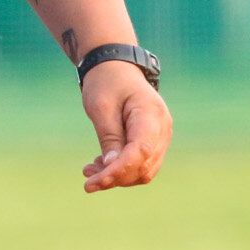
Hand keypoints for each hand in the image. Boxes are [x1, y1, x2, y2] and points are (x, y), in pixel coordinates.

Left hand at [78, 59, 170, 191]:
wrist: (116, 68)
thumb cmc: (107, 83)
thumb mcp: (101, 107)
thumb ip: (109, 137)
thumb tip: (112, 168)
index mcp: (151, 114)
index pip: (140, 151)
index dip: (119, 170)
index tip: (95, 182)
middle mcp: (162, 128)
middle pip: (144, 165)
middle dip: (115, 176)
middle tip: (86, 177)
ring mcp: (161, 136)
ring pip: (144, 170)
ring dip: (118, 176)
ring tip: (89, 170)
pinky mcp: (153, 142)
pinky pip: (142, 164)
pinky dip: (122, 169)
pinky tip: (101, 165)